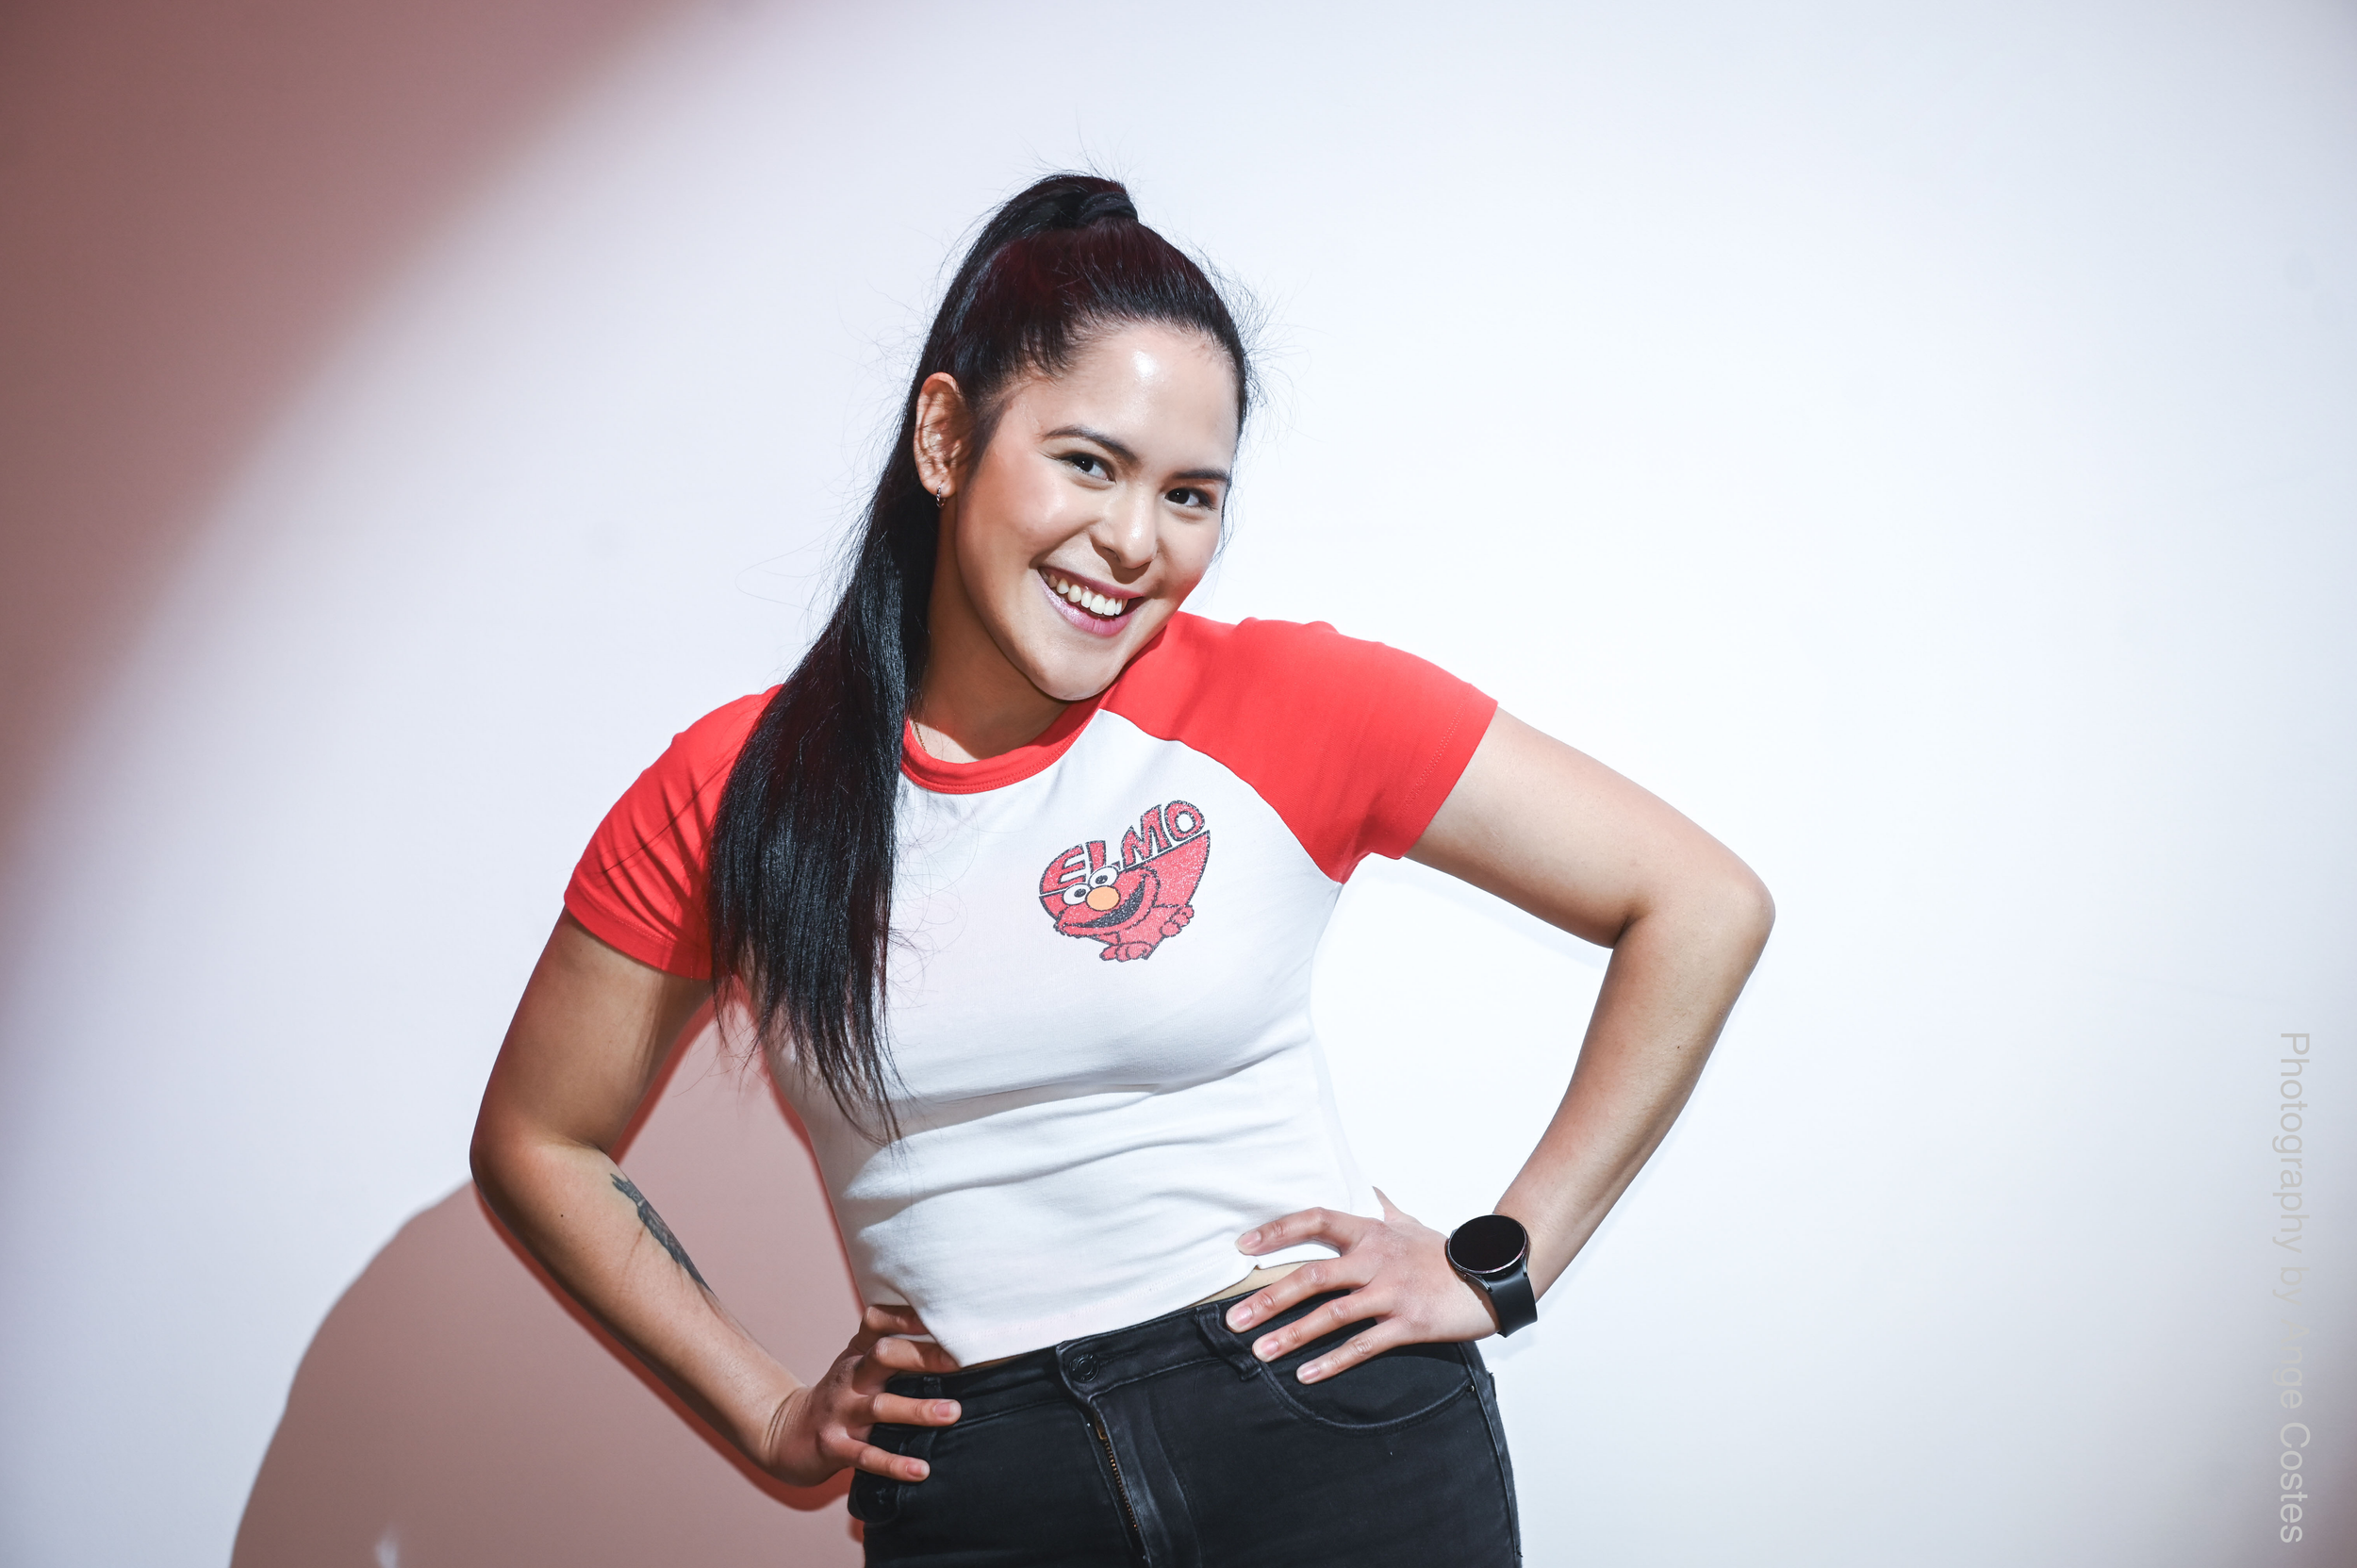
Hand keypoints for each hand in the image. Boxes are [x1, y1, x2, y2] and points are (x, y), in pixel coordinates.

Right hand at [758, 1304, 963, 1485]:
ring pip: (881, 1406)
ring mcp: (841, 1412)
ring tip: (953, 1412)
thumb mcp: (858, 1363)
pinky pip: (867, 1455)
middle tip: (958, 1359)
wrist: (786, 1433)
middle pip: (884, 1356)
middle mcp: (850, 1377)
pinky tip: (921, 1470)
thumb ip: (893, 1348)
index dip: (906, 1316)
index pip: (878, 1322)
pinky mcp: (834, 1447)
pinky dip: (894, 1464)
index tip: (941, 1316)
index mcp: (858, 1353)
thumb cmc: (839, 1395)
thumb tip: (950, 1339)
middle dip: (921, 1356)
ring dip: (918, 1409)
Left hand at [1222, 1190, 1500, 1382]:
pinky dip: (1332, 1361)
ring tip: (1259, 1351)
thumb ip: (1382, 1208)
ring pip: (1331, 1314)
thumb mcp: (1410, 1223)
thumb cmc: (1446, 1253)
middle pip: (1312, 1275)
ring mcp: (1391, 1293)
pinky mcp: (1408, 1323)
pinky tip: (1305, 1375)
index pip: (1317, 1220)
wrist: (1493, 1277)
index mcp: (1372, 1233)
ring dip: (1291, 1334)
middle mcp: (1376, 1260)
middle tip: (1234, 1317)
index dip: (1278, 1230)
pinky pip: (1363, 1345)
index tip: (1243, 1244)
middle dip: (1269, 1297)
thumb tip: (1366, 1188)